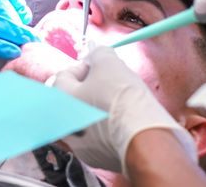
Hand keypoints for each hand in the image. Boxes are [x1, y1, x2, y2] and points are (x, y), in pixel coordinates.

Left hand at [52, 45, 195, 172]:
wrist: (145, 137)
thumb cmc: (122, 97)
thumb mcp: (109, 64)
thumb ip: (98, 53)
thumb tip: (93, 47)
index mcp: (60, 101)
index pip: (65, 75)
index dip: (85, 66)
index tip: (102, 65)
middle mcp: (64, 126)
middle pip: (73, 99)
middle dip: (90, 88)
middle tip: (111, 82)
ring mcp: (79, 145)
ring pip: (86, 119)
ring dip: (98, 109)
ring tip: (120, 103)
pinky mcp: (97, 158)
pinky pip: (98, 137)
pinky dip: (107, 128)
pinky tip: (123, 122)